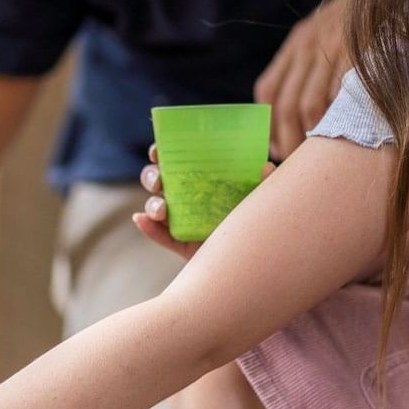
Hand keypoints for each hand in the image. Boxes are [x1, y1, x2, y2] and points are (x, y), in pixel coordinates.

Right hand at [131, 144, 275, 258]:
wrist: (255, 257)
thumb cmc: (255, 221)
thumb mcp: (256, 200)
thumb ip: (261, 184)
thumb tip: (267, 166)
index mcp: (199, 178)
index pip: (175, 160)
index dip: (161, 152)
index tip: (158, 151)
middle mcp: (184, 196)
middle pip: (157, 180)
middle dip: (152, 177)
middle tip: (159, 181)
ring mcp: (179, 220)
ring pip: (155, 207)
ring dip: (152, 204)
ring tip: (161, 210)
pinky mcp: (179, 243)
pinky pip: (159, 235)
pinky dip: (148, 228)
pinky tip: (140, 220)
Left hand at [255, 0, 353, 160]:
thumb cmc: (363, 17)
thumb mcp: (328, 31)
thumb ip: (310, 64)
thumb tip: (300, 116)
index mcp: (298, 42)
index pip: (268, 90)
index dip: (269, 125)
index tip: (278, 148)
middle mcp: (308, 43)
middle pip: (286, 105)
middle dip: (289, 141)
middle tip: (299, 163)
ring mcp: (332, 46)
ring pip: (309, 105)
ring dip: (312, 134)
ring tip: (320, 154)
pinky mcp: (357, 51)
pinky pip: (339, 94)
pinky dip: (338, 118)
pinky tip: (344, 131)